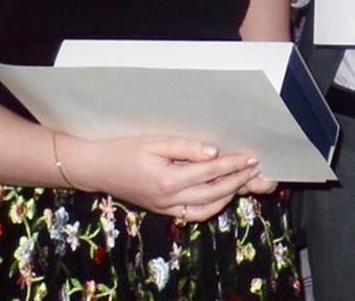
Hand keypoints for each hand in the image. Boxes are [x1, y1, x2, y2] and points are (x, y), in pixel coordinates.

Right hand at [65, 133, 261, 220]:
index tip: (252, 157)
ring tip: (243, 181)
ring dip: (228, 196)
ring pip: (206, 209)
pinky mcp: (163, 211)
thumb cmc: (125, 149)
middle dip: (238, 181)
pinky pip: (193, 214)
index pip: (210, 172)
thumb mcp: (155, 141)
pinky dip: (211, 206)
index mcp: (168, 180)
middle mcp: (169, 199)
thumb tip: (214, 153)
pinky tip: (221, 194)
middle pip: (214, 193)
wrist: (99, 168)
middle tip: (255, 169)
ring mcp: (166, 209)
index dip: (234, 164)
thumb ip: (186, 147)